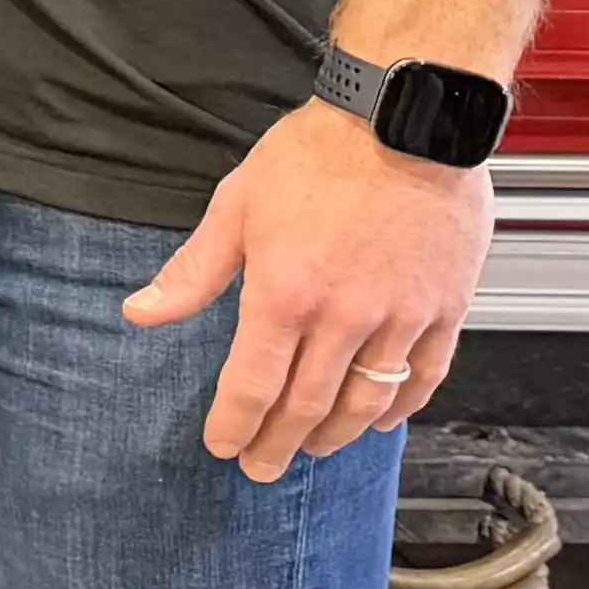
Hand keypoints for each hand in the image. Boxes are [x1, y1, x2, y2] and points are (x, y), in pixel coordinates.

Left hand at [128, 96, 488, 480]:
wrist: (406, 121)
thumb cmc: (318, 154)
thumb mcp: (236, 206)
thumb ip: (193, 272)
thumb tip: (142, 313)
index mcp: (284, 295)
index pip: (251, 385)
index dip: (234, 425)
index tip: (223, 447)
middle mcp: (344, 318)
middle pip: (307, 406)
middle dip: (278, 444)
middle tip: (261, 468)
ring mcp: (401, 317)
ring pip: (367, 401)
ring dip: (336, 436)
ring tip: (312, 451)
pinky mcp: (446, 308)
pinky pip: (426, 374)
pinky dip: (402, 405)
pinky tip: (383, 420)